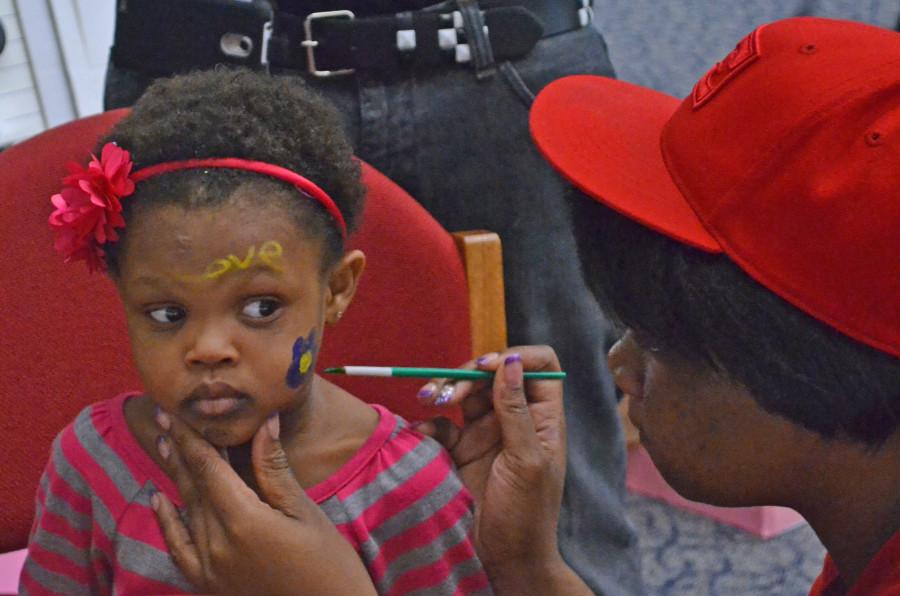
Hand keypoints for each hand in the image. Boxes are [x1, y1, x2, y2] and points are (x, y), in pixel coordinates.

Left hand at [151, 411, 376, 595]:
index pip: (207, 468)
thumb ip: (274, 468)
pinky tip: (160, 501)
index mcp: (243, 521)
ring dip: (174, 476)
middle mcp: (217, 545)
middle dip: (178, 450)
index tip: (174, 412)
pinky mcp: (210, 585)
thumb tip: (264, 423)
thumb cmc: (328, 562)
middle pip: (192, 486)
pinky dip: (167, 523)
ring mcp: (210, 568)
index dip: (189, 438)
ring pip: (186, 511)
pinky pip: (179, 549)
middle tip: (162, 417)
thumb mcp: (304, 510)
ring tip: (163, 445)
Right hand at [416, 346, 588, 593]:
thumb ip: (516, 411)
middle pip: (494, 374)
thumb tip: (510, 361)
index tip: (488, 365)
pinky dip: (430, 422)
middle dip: (468, 375)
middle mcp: (516, 419)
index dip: (516, 356)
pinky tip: (422, 429)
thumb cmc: (528, 515)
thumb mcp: (526, 461)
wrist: (505, 561)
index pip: (540, 366)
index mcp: (543, 418)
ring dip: (445, 390)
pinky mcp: (461, 450)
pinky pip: (443, 424)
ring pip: (465, 394)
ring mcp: (487, 433)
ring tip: (428, 399)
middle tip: (448, 393)